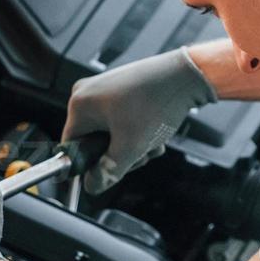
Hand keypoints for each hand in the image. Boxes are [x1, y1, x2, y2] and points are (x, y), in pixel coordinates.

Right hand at [61, 46, 216, 193]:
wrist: (187, 75)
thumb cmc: (156, 101)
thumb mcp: (131, 147)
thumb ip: (108, 172)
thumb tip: (93, 185)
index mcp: (79, 105)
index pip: (72, 147)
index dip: (90, 165)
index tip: (109, 171)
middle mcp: (87, 93)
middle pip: (93, 141)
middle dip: (119, 154)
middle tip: (139, 154)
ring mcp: (105, 90)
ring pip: (111, 133)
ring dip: (132, 145)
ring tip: (151, 141)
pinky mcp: (121, 89)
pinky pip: (121, 120)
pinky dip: (138, 131)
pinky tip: (155, 130)